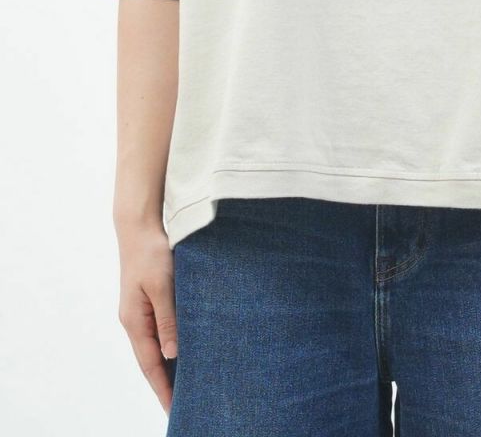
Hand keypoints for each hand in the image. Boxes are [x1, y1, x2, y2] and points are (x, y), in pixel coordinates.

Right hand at [116, 222, 177, 413]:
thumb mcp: (162, 286)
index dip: (163, 390)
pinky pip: (160, 331)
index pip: (150, 366)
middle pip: (152, 362)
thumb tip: (172, 355)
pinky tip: (184, 351)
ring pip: (156, 347)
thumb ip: (167, 319)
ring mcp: (140, 312)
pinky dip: (171, 346)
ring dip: (170, 367)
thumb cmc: (151, 253)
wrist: (139, 227)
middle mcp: (135, 321)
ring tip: (189, 386)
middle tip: (186, 406)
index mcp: (134, 322)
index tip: (176, 411)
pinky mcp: (148, 301)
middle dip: (166, 385)